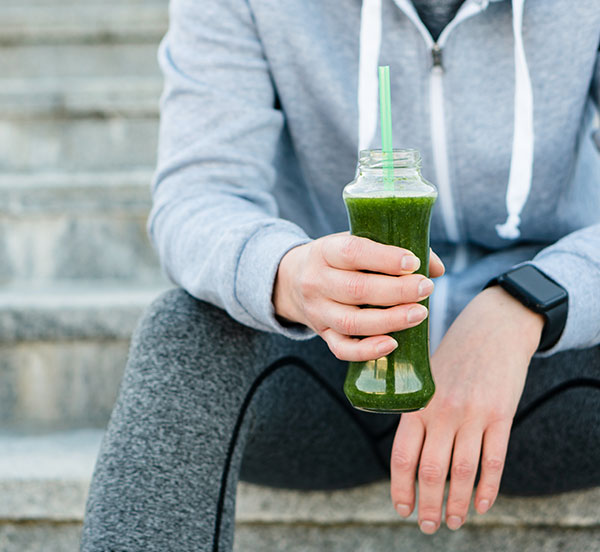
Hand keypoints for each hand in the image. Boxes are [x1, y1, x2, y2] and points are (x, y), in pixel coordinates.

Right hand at [272, 232, 444, 360]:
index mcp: (325, 251)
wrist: (292, 280)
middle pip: (356, 290)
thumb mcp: (355, 243)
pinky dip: (368, 350)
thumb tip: (435, 268)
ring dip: (390, 320)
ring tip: (420, 314)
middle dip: (397, 291)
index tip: (413, 262)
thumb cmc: (338, 260)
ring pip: (351, 322)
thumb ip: (393, 251)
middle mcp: (316, 281)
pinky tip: (392, 344)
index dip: (385, 259)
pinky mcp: (322, 334)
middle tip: (426, 288)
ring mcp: (318, 311)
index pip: (353, 252)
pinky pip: (342, 349)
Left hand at [390, 286, 543, 532]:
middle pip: (432, 472)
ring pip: (463, 473)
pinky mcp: (501, 415)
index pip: (403, 456)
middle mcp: (442, 412)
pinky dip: (487, 488)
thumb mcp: (424, 376)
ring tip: (454, 522)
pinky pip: (494, 461)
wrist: (491, 327)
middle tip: (428, 526)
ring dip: (457, 504)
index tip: (402, 509)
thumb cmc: (452, 354)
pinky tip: (482, 505)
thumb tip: (405, 452)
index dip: (401, 488)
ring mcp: (473, 415)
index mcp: (417, 403)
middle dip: (429, 505)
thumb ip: (414, 410)